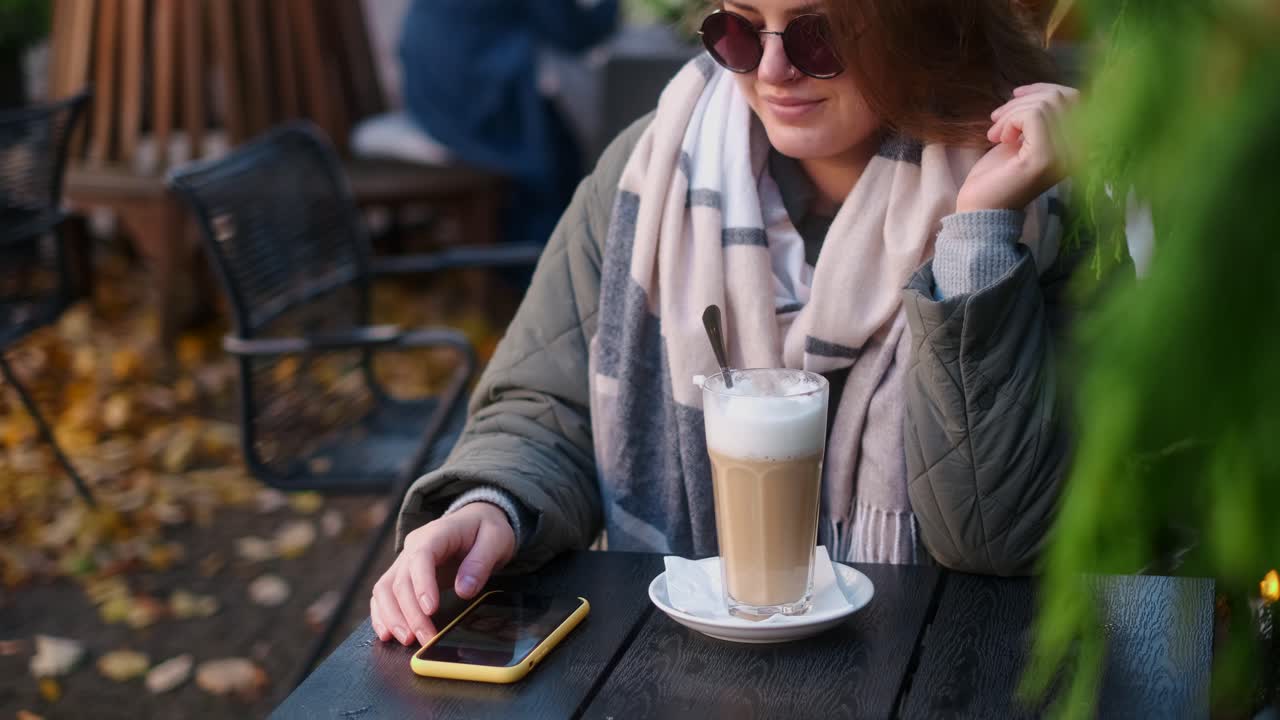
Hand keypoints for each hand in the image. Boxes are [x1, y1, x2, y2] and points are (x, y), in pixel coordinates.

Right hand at [370, 502, 515, 645]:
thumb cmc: (484, 530)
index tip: (430, 610)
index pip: (421, 558)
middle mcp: (413, 547)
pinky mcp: (402, 575)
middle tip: (425, 638)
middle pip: (400, 580)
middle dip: (411, 613)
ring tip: (407, 640)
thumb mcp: (496, 539)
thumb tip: (464, 590)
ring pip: (385, 589)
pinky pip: (383, 595)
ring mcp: (404, 561)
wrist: (476, 520)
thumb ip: (480, 562)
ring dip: (392, 617)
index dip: (422, 585)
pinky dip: (381, 615)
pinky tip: (388, 634)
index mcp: (436, 533)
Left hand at [956, 83, 1079, 213]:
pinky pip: (1033, 116)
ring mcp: (1065, 154)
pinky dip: (1010, 120)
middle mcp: (1079, 150)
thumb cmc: (998, 176)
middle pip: (1061, 98)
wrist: (981, 209)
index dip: (1044, 90)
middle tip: (997, 119)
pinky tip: (1000, 139)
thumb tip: (1036, 92)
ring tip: (995, 133)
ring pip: (1046, 104)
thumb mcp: (1023, 139)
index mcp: (1077, 145)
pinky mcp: (1045, 157)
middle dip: (1024, 100)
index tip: (1016, 96)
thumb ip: (1039, 118)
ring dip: (1012, 112)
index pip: (1076, 99)